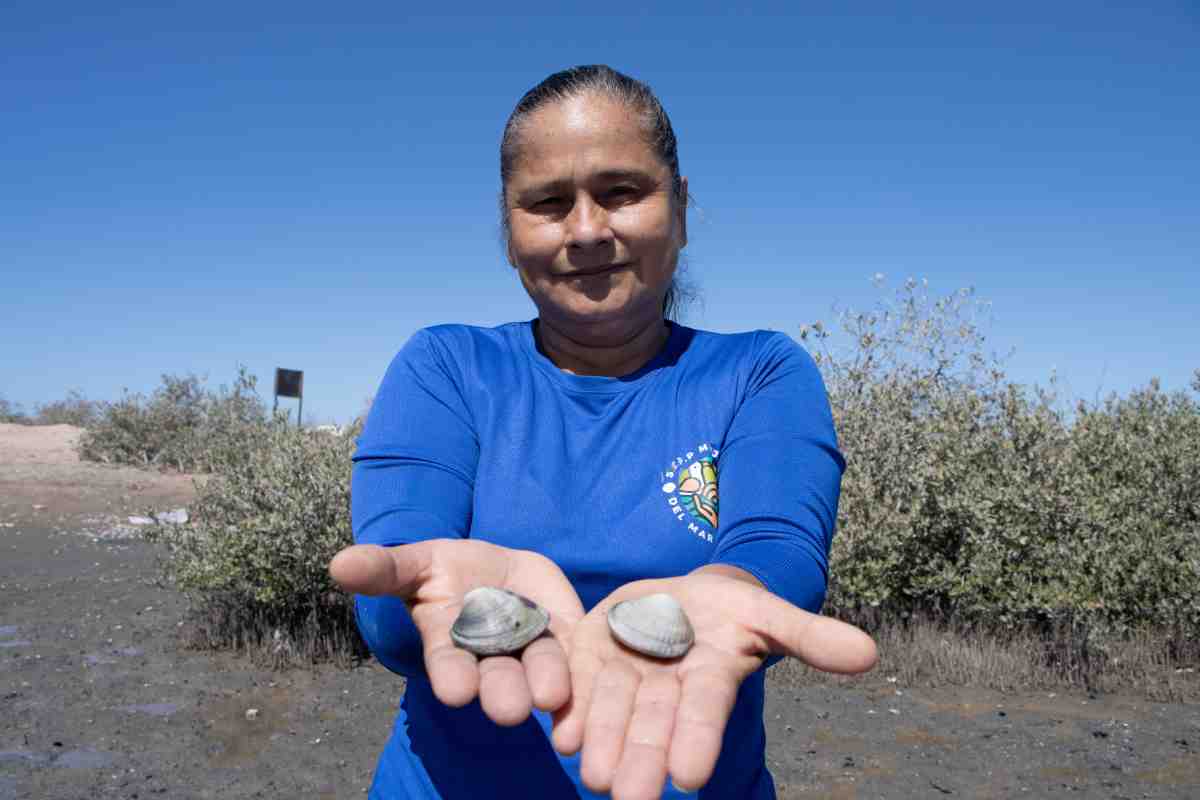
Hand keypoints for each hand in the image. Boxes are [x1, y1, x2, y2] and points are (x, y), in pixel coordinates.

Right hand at [328, 541, 584, 726]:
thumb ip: (384, 569)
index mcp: (451, 642)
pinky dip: (586, 679)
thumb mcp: (415, 563)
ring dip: (548, 686)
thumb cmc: (446, 570)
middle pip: (498, 679)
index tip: (456, 690)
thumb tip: (337, 563)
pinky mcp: (568, 641)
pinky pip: (580, 660)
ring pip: (542, 672)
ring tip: (551, 696)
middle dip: (503, 693)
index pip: (449, 664)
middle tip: (510, 709)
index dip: (452, 676)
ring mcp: (531, 651)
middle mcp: (491, 656)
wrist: (497, 570)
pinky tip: (594, 693)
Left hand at [552, 570, 876, 798]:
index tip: (691, 776)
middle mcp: (663, 686)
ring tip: (591, 774)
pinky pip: (574, 685)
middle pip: (651, 727)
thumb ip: (808, 635)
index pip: (704, 713)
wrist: (679, 598)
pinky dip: (567, 709)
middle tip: (628, 799)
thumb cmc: (729, 612)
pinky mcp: (586, 654)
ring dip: (601, 744)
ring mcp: (622, 672)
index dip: (697, 741)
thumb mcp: (766, 612)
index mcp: (707, 678)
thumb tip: (869, 654)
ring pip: (610, 712)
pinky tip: (560, 731)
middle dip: (641, 763)